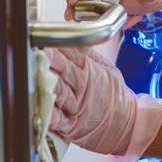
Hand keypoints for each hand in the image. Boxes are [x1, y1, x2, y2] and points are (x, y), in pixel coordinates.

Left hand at [45, 46, 161, 161]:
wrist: (128, 125)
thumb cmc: (115, 97)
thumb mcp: (108, 70)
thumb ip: (89, 55)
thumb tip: (75, 36)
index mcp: (89, 72)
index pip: (71, 53)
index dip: (57, 44)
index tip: (43, 35)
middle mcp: (82, 89)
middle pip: (63, 70)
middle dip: (49, 60)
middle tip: (35, 49)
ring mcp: (76, 108)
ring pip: (58, 92)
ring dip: (45, 83)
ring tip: (33, 73)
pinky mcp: (71, 126)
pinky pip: (57, 120)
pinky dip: (46, 113)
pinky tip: (36, 106)